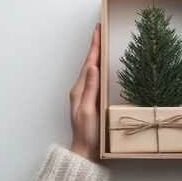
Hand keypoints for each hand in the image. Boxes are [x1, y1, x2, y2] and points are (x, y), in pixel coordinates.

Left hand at [69, 23, 100, 159]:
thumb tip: (93, 68)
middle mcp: (81, 89)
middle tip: (99, 30)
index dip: (94, 47)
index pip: (89, 64)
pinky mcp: (90, 99)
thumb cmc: (87, 134)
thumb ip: (91, 89)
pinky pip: (94, 77)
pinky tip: (102, 65)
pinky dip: (98, 66)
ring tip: (101, 42)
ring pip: (91, 69)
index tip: (97, 31)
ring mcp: (85, 94)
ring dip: (96, 54)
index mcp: (80, 90)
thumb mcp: (88, 111)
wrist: (85, 150)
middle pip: (89, 63)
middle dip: (94, 46)